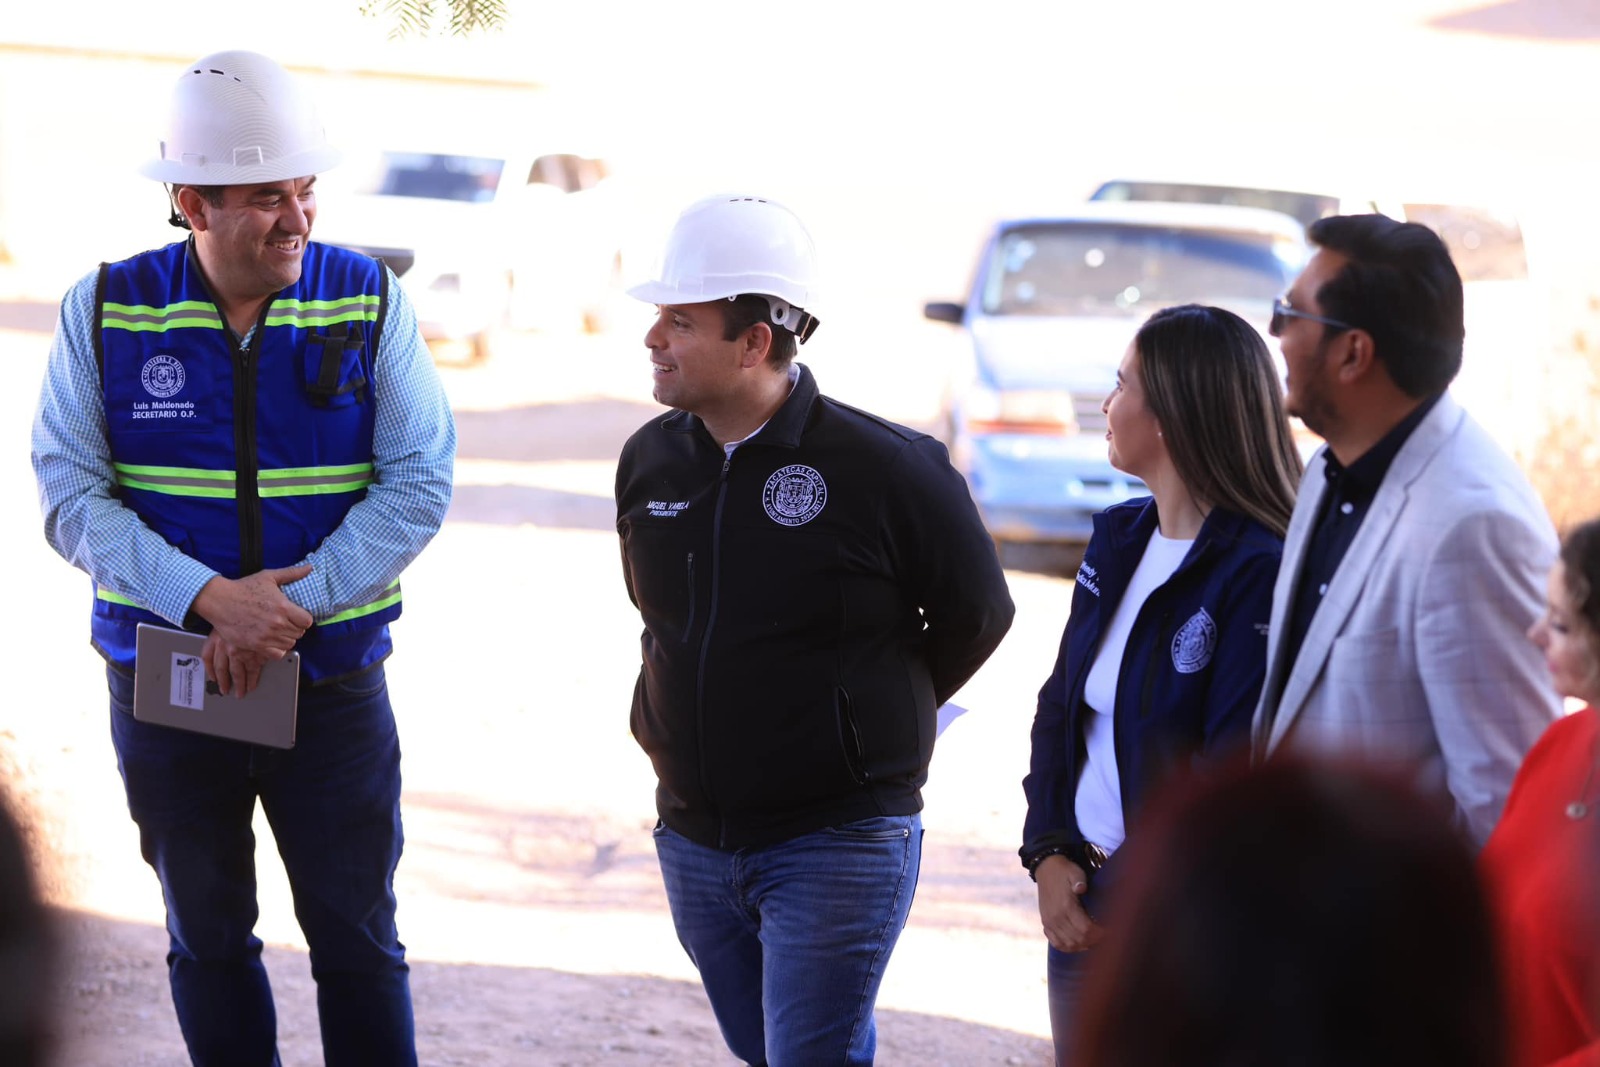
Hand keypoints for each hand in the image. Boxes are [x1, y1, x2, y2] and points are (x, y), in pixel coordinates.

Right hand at [191, 566, 313, 695]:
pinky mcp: (256, 645)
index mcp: (283, 607)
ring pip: (289, 644)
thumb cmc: (244, 587)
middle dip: (295, 628)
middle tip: (285, 623)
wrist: (219, 600)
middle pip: (299, 633)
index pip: (307, 621)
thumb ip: (292, 573)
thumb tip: (310, 567)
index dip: (304, 619)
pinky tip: (271, 641)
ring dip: (286, 638)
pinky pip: (277, 654)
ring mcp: (267, 636)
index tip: (297, 616)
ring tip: (278, 631)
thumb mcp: (269, 577)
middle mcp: (277, 623)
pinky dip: (277, 649)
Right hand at [1036, 855, 1104, 952]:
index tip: (1108, 930)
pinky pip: (1057, 943)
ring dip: (1083, 946)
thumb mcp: (1074, 872)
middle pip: (1079, 939)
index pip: (1086, 929)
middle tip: (1104, 936)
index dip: (1099, 933)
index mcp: (1066, 905)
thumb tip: (1081, 888)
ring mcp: (1049, 922)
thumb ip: (1079, 880)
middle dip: (1094, 941)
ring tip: (1093, 940)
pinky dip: (1068, 947)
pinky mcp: (1045, 924)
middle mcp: (1056, 917)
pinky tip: (1078, 943)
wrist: (1045, 868)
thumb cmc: (1065, 871)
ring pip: (1068, 944)